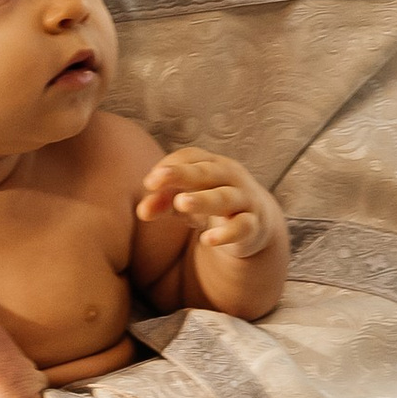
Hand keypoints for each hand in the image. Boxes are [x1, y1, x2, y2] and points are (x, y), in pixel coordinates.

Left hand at [135, 147, 272, 259]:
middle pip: (206, 172)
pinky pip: (242, 227)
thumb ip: (162, 203)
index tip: (150, 182)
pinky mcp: (253, 225)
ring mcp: (244, 200)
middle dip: (182, 174)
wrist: (255, 224)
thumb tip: (142, 211)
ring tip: (180, 203)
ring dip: (203, 199)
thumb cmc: (211, 206)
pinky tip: (207, 240)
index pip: (190, 157)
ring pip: (225, 197)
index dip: (170, 166)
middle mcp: (230, 177)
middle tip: (157, 180)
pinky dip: (226, 233)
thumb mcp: (184, 203)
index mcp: (212, 165)